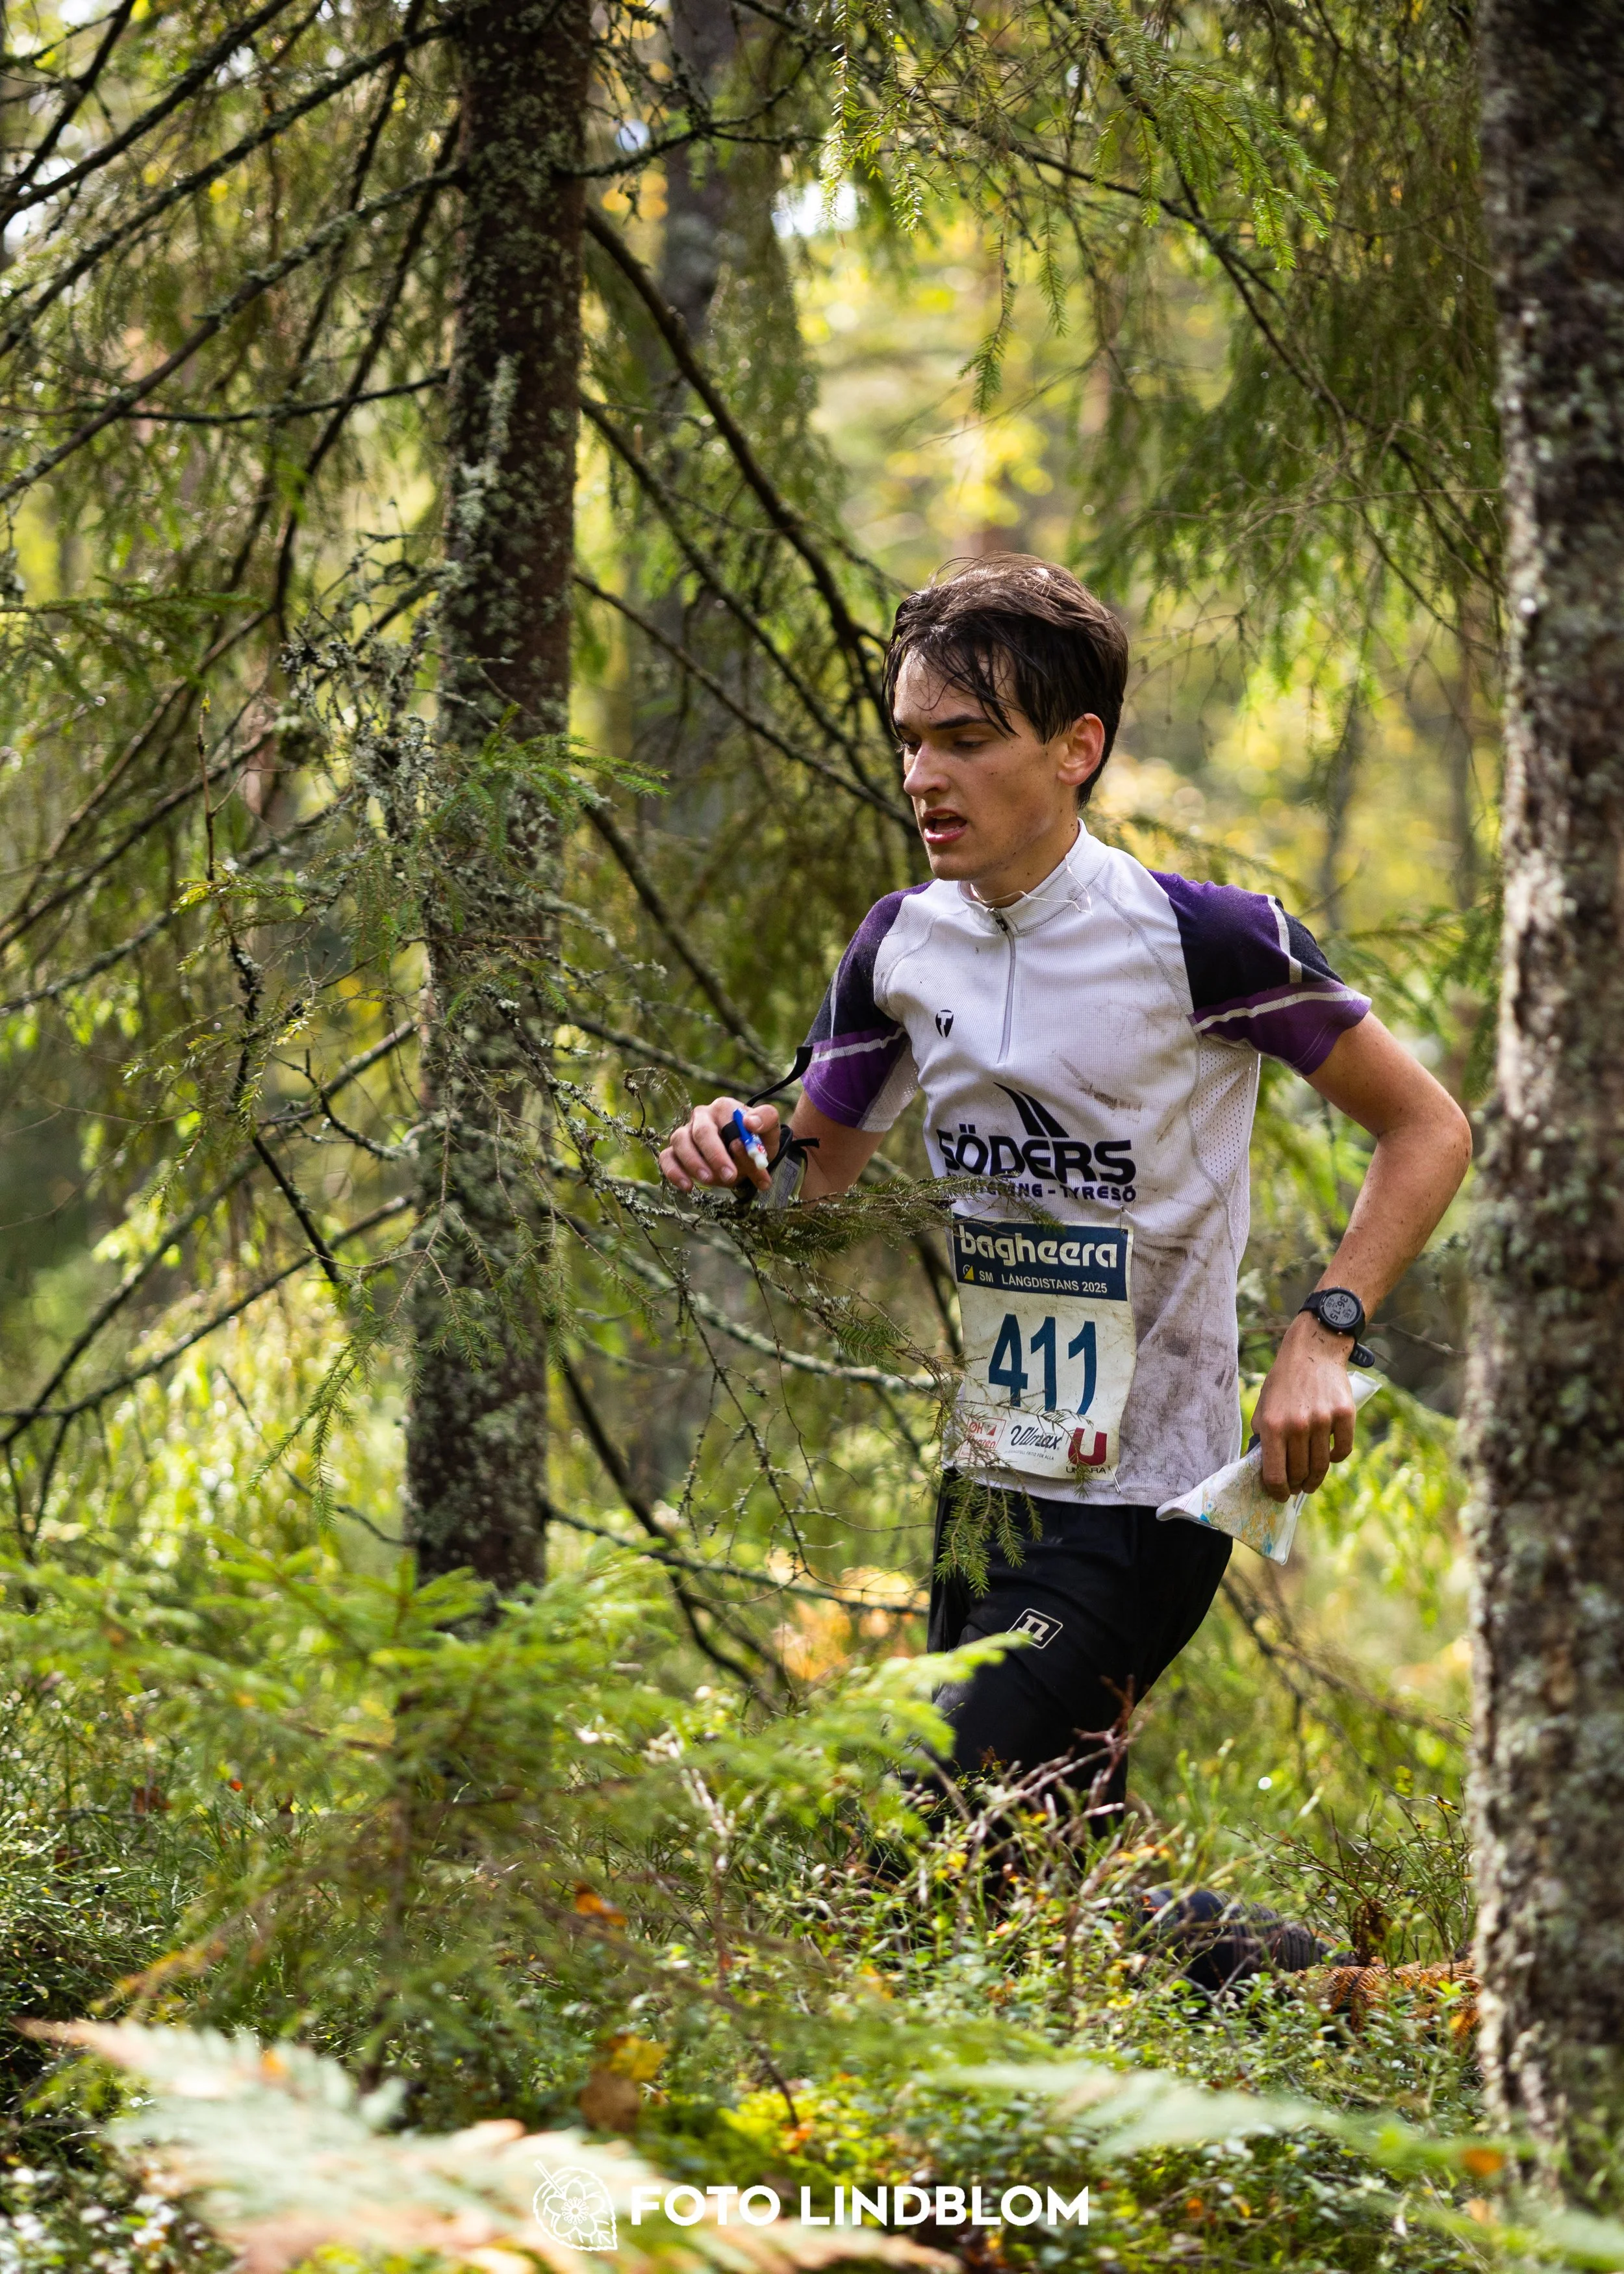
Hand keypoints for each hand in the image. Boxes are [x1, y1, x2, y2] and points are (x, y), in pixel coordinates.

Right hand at [658, 1097, 780, 1193]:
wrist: (745, 1159)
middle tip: (730, 1176)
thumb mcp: (769, 1131)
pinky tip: (688, 1187)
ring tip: (709, 1180)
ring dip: (694, 1162)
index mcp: (724, 1107)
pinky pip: (667, 1158)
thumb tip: (750, 1123)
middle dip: (715, 1155)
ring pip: (680, 1141)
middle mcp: (702, 1116)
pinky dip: (674, 1172)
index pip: (725, 1117)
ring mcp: (685, 1133)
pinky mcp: (675, 1151)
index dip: (734, 1136)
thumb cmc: (756, 1142)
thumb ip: (766, 1121)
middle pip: (702, 1131)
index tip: (744, 1150)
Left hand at [1252, 1312, 1358, 1500]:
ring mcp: (1323, 1421)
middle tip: (1296, 1488)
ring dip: (1315, 1479)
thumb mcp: (1263, 1406)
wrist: (1312, 1352)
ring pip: (1321, 1466)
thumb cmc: (1284, 1382)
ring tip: (1311, 1482)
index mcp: (1272, 1425)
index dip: (1276, 1492)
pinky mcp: (1344, 1415)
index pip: (1274, 1474)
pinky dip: (1336, 1459)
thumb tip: (1262, 1467)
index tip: (1279, 1496)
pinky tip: (1329, 1458)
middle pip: (1299, 1473)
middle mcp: (1297, 1425)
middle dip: (1296, 1486)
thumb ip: (1262, 1436)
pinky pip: (1342, 1451)